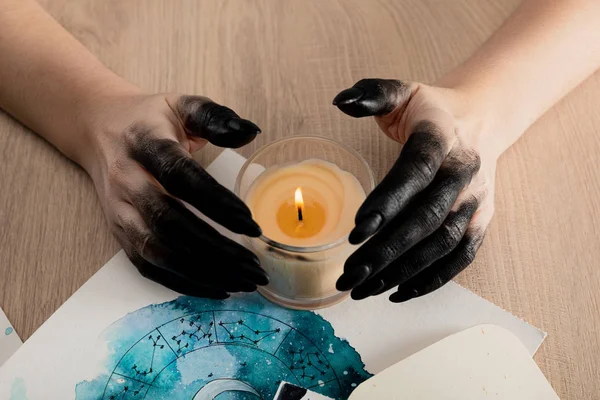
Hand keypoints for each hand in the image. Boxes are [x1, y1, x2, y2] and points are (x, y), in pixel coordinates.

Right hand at [84, 92, 268, 298]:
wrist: (99, 130)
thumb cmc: (150, 119)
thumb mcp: (182, 104)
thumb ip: (215, 117)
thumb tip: (251, 132)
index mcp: (144, 145)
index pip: (180, 177)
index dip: (215, 202)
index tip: (251, 223)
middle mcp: (127, 182)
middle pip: (169, 223)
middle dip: (216, 250)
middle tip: (256, 266)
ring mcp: (120, 212)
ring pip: (158, 251)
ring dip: (203, 272)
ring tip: (245, 282)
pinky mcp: (119, 233)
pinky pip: (149, 266)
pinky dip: (182, 283)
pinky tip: (217, 288)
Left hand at [333, 79, 495, 301]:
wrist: (482, 121)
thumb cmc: (431, 112)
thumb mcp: (404, 93)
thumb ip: (372, 95)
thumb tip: (339, 101)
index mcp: (442, 139)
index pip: (415, 172)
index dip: (388, 201)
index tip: (357, 230)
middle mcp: (464, 173)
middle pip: (426, 218)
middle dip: (386, 250)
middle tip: (350, 273)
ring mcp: (476, 201)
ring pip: (441, 244)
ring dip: (402, 271)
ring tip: (363, 288)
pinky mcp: (481, 221)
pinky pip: (460, 257)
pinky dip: (432, 279)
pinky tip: (397, 292)